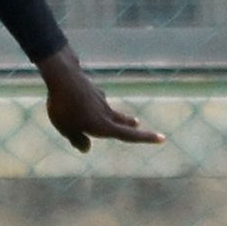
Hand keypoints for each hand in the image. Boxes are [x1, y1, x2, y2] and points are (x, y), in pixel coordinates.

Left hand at [37, 47, 163, 151]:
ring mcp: (100, 99)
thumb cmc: (64, 107)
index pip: (128, 136)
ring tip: (126, 119)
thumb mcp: (66, 129)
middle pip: (121, 121)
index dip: (146, 138)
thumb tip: (86, 149)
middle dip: (129, 125)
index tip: (162, 138)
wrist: (64, 76)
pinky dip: (93, 105)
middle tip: (137, 124)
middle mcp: (105, 112)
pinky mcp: (92, 89)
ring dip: (117, 115)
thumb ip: (77, 140)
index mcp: (103, 126)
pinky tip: (85, 102)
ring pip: (110, 110)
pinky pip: (94, 100)